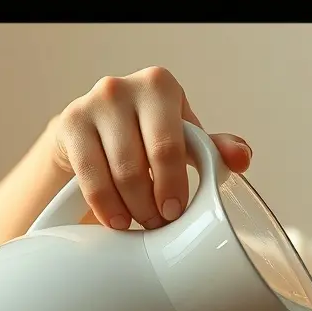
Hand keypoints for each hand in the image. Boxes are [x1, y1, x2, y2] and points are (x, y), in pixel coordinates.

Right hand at [48, 66, 252, 230]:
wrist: (92, 129)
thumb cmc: (146, 134)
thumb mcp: (182, 138)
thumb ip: (213, 148)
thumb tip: (242, 159)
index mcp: (160, 86)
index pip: (171, 144)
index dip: (174, 185)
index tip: (174, 211)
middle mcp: (123, 88)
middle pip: (140, 163)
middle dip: (151, 204)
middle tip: (158, 224)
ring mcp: (92, 105)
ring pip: (115, 173)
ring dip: (130, 209)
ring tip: (139, 224)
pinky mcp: (68, 124)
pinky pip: (89, 177)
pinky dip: (105, 206)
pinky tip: (116, 220)